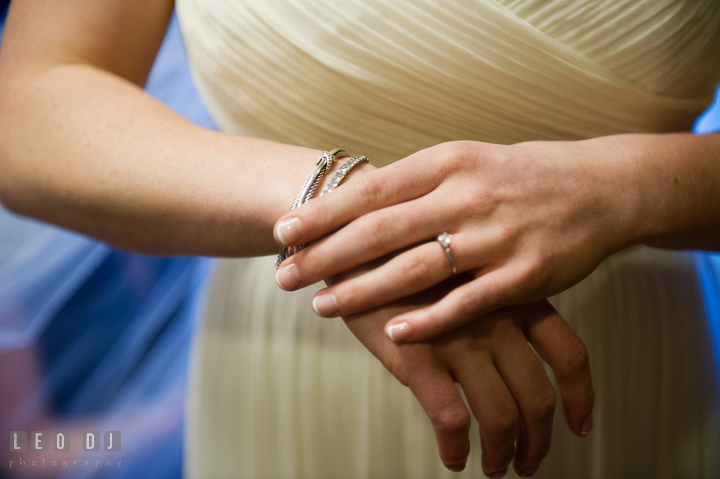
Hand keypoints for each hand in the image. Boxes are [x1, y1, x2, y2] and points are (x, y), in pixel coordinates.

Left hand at [274, 139, 634, 340]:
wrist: (597, 188)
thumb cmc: (515, 177)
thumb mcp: (464, 161)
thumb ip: (414, 184)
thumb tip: (351, 203)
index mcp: (447, 163)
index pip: (371, 190)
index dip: (323, 213)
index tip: (283, 232)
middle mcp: (467, 196)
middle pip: (382, 230)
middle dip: (326, 256)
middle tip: (285, 276)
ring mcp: (497, 236)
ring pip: (416, 269)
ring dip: (363, 291)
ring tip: (321, 306)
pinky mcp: (525, 275)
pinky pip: (468, 302)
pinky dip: (429, 320)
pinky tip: (394, 333)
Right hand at [331, 266, 594, 476]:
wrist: (353, 232)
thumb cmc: (408, 246)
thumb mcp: (466, 260)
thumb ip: (492, 295)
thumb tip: (510, 338)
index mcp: (513, 295)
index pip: (568, 354)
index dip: (580, 397)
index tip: (579, 423)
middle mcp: (495, 320)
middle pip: (537, 396)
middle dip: (538, 440)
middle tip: (529, 461)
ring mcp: (459, 339)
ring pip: (500, 416)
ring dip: (502, 454)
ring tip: (493, 467)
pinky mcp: (419, 358)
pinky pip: (451, 420)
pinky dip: (457, 449)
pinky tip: (453, 458)